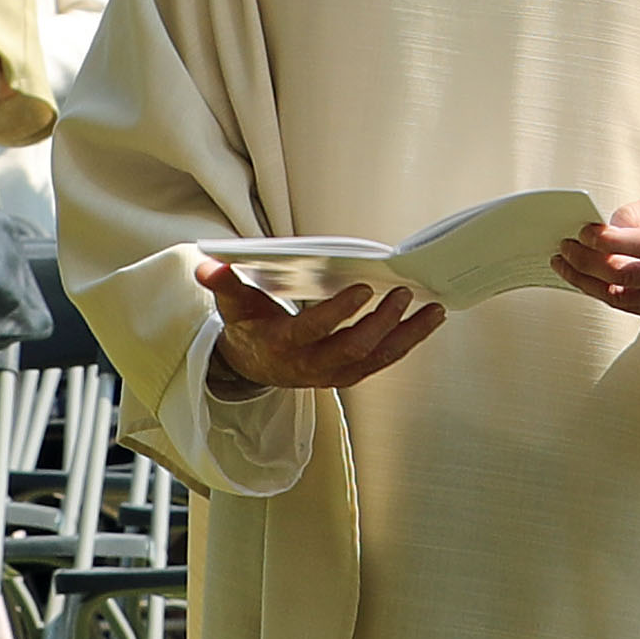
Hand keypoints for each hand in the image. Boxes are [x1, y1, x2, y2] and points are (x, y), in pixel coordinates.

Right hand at [203, 258, 441, 397]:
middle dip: (381, 322)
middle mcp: (311, 365)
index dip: (338, 313)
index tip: (362, 289)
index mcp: (282, 344)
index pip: (313, 331)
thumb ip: (223, 283)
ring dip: (406, 335)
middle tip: (402, 293)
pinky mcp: (350, 374)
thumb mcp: (232, 304)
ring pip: (376, 360)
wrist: (254, 365)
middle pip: (353, 348)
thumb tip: (206, 265)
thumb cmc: (250, 326)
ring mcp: (333, 373)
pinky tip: (427, 321)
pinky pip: (383, 361)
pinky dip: (407, 341)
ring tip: (433, 310)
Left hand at [556, 193, 639, 320]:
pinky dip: (598, 290)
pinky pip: (623, 305)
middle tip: (567, 245)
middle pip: (627, 275)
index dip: (611, 241)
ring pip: (618, 296)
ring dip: (584, 279)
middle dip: (587, 261)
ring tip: (565, 261)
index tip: (586, 231)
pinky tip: (584, 276)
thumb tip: (607, 226)